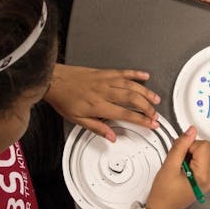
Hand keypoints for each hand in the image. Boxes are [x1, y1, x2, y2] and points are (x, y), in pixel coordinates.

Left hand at [44, 64, 159, 141]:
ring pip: (131, 85)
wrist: (54, 81)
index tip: (151, 124)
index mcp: (98, 105)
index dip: (142, 120)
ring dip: (146, 92)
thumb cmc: (63, 99)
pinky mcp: (104, 72)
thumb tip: (111, 136)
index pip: (126, 114)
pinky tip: (144, 76)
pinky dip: (135, 73)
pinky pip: (123, 72)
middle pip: (133, 99)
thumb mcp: (77, 120)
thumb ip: (97, 128)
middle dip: (147, 107)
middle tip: (155, 114)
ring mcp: (105, 80)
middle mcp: (104, 91)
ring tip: (155, 99)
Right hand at [146, 126, 209, 208]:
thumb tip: (190, 131)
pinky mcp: (204, 180)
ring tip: (180, 166)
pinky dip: (192, 161)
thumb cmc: (163, 193)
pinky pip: (202, 162)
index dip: (189, 145)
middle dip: (191, 149)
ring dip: (192, 155)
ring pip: (205, 154)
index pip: (204, 146)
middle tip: (178, 160)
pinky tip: (183, 169)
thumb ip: (180, 146)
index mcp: (203, 176)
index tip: (179, 153)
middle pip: (207, 149)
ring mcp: (208, 180)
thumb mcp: (169, 166)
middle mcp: (209, 179)